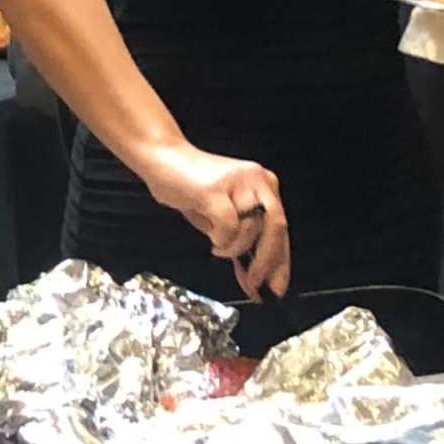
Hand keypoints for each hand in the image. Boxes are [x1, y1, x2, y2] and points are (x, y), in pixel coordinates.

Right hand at [141, 141, 288, 297]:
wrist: (161, 157)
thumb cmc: (190, 187)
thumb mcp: (223, 214)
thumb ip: (242, 238)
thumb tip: (253, 276)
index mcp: (264, 184)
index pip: (281, 228)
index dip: (281, 261)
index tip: (276, 286)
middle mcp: (257, 179)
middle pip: (276, 228)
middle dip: (266, 262)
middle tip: (254, 283)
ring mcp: (238, 182)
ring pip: (250, 230)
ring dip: (234, 249)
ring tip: (218, 247)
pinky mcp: (215, 189)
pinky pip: (228, 226)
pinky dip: (221, 239)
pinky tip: (212, 238)